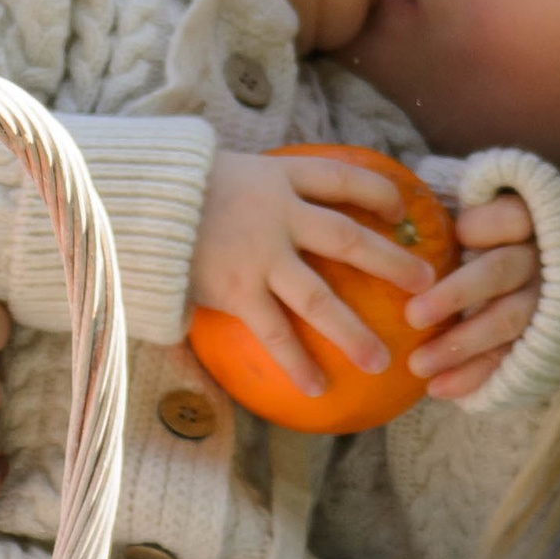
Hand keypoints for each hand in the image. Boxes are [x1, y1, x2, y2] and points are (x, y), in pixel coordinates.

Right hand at [190, 149, 431, 402]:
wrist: (133, 201)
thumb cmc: (175, 188)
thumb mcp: (225, 171)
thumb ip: (256, 190)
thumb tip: (279, 206)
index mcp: (279, 177)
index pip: (342, 179)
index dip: (377, 192)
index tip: (400, 209)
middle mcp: (279, 214)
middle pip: (350, 238)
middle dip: (392, 263)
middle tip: (426, 286)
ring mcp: (260, 254)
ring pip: (320, 297)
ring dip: (353, 332)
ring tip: (381, 361)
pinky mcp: (236, 289)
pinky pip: (275, 332)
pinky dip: (297, 361)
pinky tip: (317, 387)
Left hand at [405, 188, 539, 402]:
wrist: (523, 279)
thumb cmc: (477, 241)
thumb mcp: (469, 217)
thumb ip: (446, 219)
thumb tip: (389, 218)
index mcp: (525, 220)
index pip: (512, 218)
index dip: (484, 226)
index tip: (455, 236)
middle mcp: (538, 260)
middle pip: (501, 271)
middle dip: (456, 295)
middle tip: (412, 317)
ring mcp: (542, 303)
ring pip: (507, 322)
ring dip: (460, 346)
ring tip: (418, 366)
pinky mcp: (537, 342)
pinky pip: (508, 361)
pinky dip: (473, 377)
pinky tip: (438, 389)